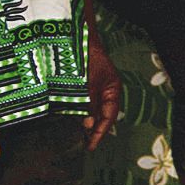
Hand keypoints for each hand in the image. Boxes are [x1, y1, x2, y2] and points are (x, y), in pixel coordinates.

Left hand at [83, 33, 121, 151]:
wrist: (75, 38)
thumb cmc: (87, 59)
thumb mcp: (88, 84)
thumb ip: (89, 104)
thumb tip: (88, 125)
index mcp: (112, 90)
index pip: (109, 115)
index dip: (101, 131)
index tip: (92, 146)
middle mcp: (104, 91)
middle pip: (102, 114)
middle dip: (95, 129)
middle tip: (86, 144)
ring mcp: (93, 88)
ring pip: (91, 110)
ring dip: (86, 122)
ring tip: (79, 136)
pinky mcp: (80, 86)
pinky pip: (82, 103)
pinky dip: (78, 112)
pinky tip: (72, 119)